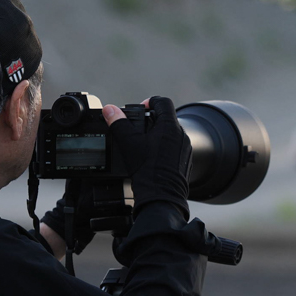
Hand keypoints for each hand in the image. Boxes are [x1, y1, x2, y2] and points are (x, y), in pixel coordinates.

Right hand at [106, 96, 192, 217]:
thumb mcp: (129, 143)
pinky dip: (164, 147)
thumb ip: (118, 124)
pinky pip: (175, 146)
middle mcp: (181, 134)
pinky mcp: (185, 159)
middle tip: (137, 129)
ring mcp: (185, 147)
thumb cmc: (147, 169)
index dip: (150, 101)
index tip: (141, 108)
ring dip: (158, 134)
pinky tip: (152, 157)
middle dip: (151, 120)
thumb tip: (109, 109)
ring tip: (142, 144)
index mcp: (169, 126)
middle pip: (167, 118)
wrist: (161, 194)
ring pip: (171, 133)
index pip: (163, 102)